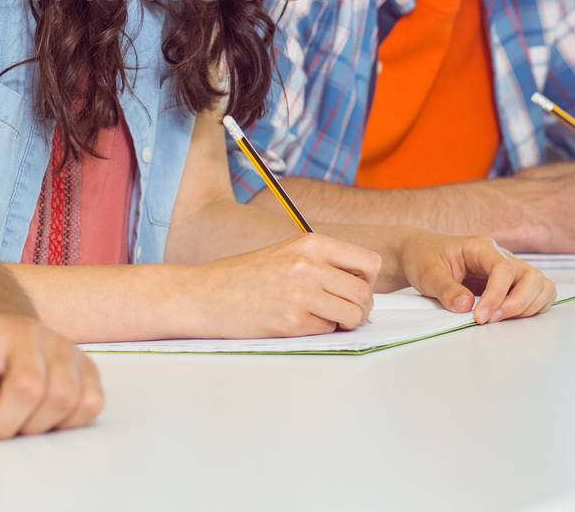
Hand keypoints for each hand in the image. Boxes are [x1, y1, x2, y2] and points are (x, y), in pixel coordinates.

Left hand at [0, 312, 101, 445]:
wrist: (0, 319)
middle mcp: (25, 333)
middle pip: (27, 386)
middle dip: (4, 423)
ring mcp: (59, 347)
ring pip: (61, 397)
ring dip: (34, 425)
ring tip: (10, 422)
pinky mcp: (84, 364)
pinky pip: (90, 401)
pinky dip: (69, 419)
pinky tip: (43, 417)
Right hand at [188, 233, 382, 338]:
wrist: (204, 295)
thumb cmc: (242, 277)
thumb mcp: (285, 253)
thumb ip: (321, 263)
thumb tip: (359, 285)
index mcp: (310, 243)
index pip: (369, 262)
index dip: (367, 280)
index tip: (353, 288)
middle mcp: (309, 265)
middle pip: (364, 292)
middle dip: (360, 307)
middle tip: (343, 312)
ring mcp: (302, 294)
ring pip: (353, 315)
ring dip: (344, 322)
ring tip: (322, 319)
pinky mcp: (293, 322)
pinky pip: (328, 330)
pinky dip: (319, 331)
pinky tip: (297, 323)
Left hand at [394, 230, 555, 322]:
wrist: (420, 254)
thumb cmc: (425, 258)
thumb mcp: (428, 273)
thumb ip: (446, 289)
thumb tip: (466, 306)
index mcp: (481, 248)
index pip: (503, 269)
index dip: (496, 295)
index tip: (480, 317)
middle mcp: (501, 256)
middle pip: (531, 277)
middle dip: (517, 304)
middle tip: (490, 320)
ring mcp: (510, 270)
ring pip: (540, 286)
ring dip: (527, 307)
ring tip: (499, 319)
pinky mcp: (512, 284)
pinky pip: (537, 294)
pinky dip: (531, 308)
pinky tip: (507, 317)